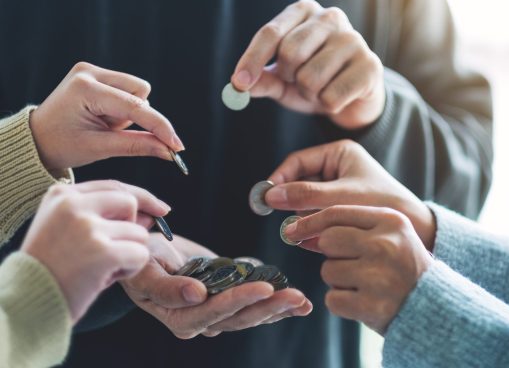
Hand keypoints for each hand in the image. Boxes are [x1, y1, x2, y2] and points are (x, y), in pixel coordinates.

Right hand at [21, 180, 170, 322]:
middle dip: (134, 227)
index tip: (161, 209)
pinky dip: (130, 269)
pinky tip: (106, 279)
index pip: (114, 186)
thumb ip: (105, 217)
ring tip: (101, 269)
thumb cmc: (51, 270)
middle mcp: (73, 205)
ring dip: (129, 254)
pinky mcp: (102, 251)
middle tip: (118, 251)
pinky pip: (140, 254)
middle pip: (130, 203)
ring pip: (138, 232)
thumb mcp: (68, 232)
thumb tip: (151, 215)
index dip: (142, 197)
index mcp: (61, 195)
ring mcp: (88, 227)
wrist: (28, 302)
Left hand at [29, 62, 183, 173]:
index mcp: (85, 90)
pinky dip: (122, 107)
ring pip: (137, 90)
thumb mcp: (100, 148)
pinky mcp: (96, 73)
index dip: (160, 127)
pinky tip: (103, 116)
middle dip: (136, 116)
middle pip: (140, 92)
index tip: (177, 145)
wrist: (37, 138)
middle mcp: (89, 72)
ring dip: (129, 112)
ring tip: (104, 124)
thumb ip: (137, 145)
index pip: (135, 107)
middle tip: (111, 131)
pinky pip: (128, 90)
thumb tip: (168, 150)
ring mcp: (92, 70)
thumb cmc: (62, 145)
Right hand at [120, 234, 312, 338]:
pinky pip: (254, 307)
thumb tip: (195, 295)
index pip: (214, 311)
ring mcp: (217, 313)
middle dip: (269, 307)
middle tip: (295, 296)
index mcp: (179, 317)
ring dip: (278, 308)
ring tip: (302, 301)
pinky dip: (277, 306)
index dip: (239, 300)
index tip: (262, 287)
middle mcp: (201, 320)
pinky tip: (300, 304)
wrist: (149, 254)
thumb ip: (166, 287)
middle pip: (239, 318)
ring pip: (251, 316)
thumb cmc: (142, 260)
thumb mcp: (144, 270)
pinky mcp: (230, 300)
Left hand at [232, 0, 384, 129]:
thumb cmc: (314, 81)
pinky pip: (332, 97)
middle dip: (288, 77)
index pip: (271, 32)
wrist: (355, 97)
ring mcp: (353, 39)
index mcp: (304, 11)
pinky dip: (328, 106)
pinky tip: (338, 98)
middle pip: (291, 52)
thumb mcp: (283, 81)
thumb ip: (262, 80)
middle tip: (297, 82)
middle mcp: (330, 17)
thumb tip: (239, 85)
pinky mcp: (370, 65)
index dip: (252, 60)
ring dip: (309, 94)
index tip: (239, 83)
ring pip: (311, 78)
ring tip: (320, 90)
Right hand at [265, 140, 435, 249]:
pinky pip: (318, 217)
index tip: (266, 198)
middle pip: (300, 183)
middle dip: (290, 203)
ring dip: (301, 218)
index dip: (279, 178)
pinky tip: (311, 241)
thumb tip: (270, 196)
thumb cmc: (383, 204)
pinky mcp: (341, 210)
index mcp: (339, 153)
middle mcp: (337, 169)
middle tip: (280, 219)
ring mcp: (339, 190)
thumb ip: (305, 196)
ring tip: (299, 234)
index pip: (298, 161)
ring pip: (307, 203)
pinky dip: (312, 228)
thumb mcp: (341, 197)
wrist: (416, 229)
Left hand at [283, 205, 431, 335]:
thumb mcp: (389, 233)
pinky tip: (363, 300)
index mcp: (391, 220)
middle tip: (350, 262)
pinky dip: (342, 303)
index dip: (309, 221)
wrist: (434, 305)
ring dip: (338, 279)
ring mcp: (379, 276)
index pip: (336, 213)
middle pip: (327, 240)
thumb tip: (300, 230)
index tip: (292, 229)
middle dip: (331, 253)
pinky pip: (332, 299)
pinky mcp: (371, 305)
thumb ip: (351, 226)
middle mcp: (385, 245)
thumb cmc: (402, 264)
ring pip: (328, 270)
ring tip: (364, 283)